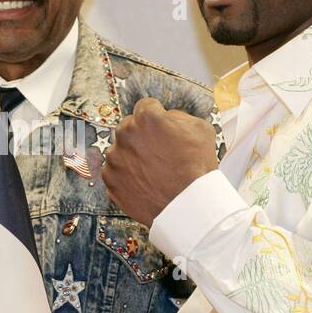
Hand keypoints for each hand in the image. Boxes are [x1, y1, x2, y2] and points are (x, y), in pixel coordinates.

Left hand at [101, 98, 219, 227]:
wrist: (187, 206)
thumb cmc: (197, 169)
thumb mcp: (201, 129)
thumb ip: (179, 116)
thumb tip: (166, 116)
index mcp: (147, 117)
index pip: (146, 107)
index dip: (156, 117)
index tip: (160, 128)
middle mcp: (126, 133)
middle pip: (130, 127)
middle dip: (142, 136)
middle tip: (159, 152)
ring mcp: (115, 157)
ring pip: (121, 149)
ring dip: (133, 156)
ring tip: (153, 170)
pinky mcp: (110, 178)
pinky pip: (115, 171)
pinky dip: (126, 175)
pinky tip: (144, 181)